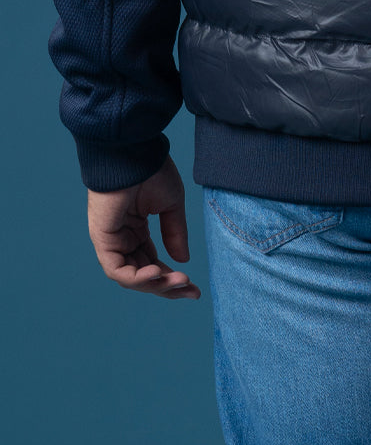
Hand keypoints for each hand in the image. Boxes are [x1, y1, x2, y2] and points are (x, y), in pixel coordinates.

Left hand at [87, 154, 201, 299]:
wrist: (133, 152)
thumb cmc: (151, 170)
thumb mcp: (170, 205)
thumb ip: (175, 233)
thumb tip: (183, 260)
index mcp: (136, 229)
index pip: (153, 262)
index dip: (172, 277)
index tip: (194, 288)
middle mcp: (122, 238)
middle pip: (143, 274)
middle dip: (167, 287)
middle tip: (190, 291)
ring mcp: (111, 240)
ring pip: (130, 277)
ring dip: (155, 284)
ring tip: (178, 282)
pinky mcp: (102, 239)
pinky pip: (117, 270)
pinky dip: (137, 277)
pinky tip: (158, 273)